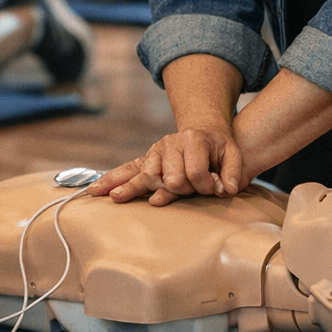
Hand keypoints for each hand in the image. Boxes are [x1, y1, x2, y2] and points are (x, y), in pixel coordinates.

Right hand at [88, 125, 242, 204]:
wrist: (203, 134)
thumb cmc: (219, 147)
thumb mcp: (233, 154)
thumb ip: (234, 172)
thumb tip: (227, 190)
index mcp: (193, 139)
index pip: (195, 172)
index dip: (206, 185)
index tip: (215, 188)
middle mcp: (170, 143)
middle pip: (171, 177)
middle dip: (182, 190)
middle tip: (191, 190)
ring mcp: (155, 151)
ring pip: (144, 174)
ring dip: (134, 188)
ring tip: (114, 198)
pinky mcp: (147, 160)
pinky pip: (127, 170)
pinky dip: (113, 180)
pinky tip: (98, 190)